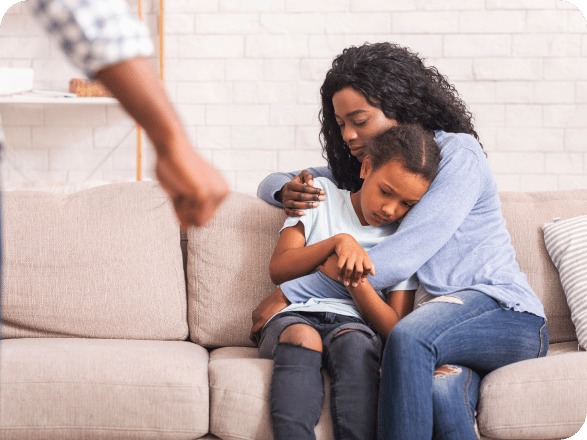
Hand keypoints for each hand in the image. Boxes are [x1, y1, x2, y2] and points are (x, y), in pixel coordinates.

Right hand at [95, 58, 229, 228]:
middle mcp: (223, 193)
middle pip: (201, 223)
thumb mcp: (183, 191)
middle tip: (181, 188)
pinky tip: (180, 187)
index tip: (183, 187)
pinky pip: (190, 218)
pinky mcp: (206, 195)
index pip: (203, 218)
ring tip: (181, 186)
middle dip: (185, 211)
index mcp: (221, 191)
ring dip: (181, 209)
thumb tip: (186, 227)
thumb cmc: (172, 165)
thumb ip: (188, 209)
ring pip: (196, 222)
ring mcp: (216, 195)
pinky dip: (179, 207)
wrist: (170, 145)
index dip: (187, 208)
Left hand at [250, 288, 290, 345]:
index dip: (259, 335)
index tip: (264, 340)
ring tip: (264, 347)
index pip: (255, 327)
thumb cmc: (281, 301)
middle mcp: (255, 315)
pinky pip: (255, 333)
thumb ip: (272, 316)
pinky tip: (263, 344)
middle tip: (263, 346)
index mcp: (257, 312)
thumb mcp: (273, 309)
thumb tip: (277, 321)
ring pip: (253, 333)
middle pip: (253, 331)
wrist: (283, 295)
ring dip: (258, 340)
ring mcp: (256, 318)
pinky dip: (258, 339)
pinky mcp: (261, 320)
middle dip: (257, 339)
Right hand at [278, 170, 325, 216]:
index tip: (323, 192)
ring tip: (317, 205)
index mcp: (290, 185)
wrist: (287, 191)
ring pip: (295, 205)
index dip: (313, 190)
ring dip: (307, 205)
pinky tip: (304, 213)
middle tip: (323, 198)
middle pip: (300, 196)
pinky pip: (289, 212)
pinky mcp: (286, 209)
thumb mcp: (302, 176)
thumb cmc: (298, 183)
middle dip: (313, 197)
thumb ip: (307, 175)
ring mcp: (286, 202)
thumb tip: (311, 184)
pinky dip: (296, 213)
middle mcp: (287, 193)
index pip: (303, 188)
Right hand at [332, 234, 374, 286]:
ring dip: (347, 278)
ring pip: (349, 269)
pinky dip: (339, 273)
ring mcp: (350, 255)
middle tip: (354, 285)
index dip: (366, 275)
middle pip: (359, 270)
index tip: (362, 281)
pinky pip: (340, 266)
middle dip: (356, 279)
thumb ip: (369, 264)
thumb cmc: (356, 250)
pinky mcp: (342, 255)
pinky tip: (339, 278)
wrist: (345, 240)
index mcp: (364, 257)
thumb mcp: (364, 255)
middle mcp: (358, 256)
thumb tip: (373, 274)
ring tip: (346, 284)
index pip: (368, 267)